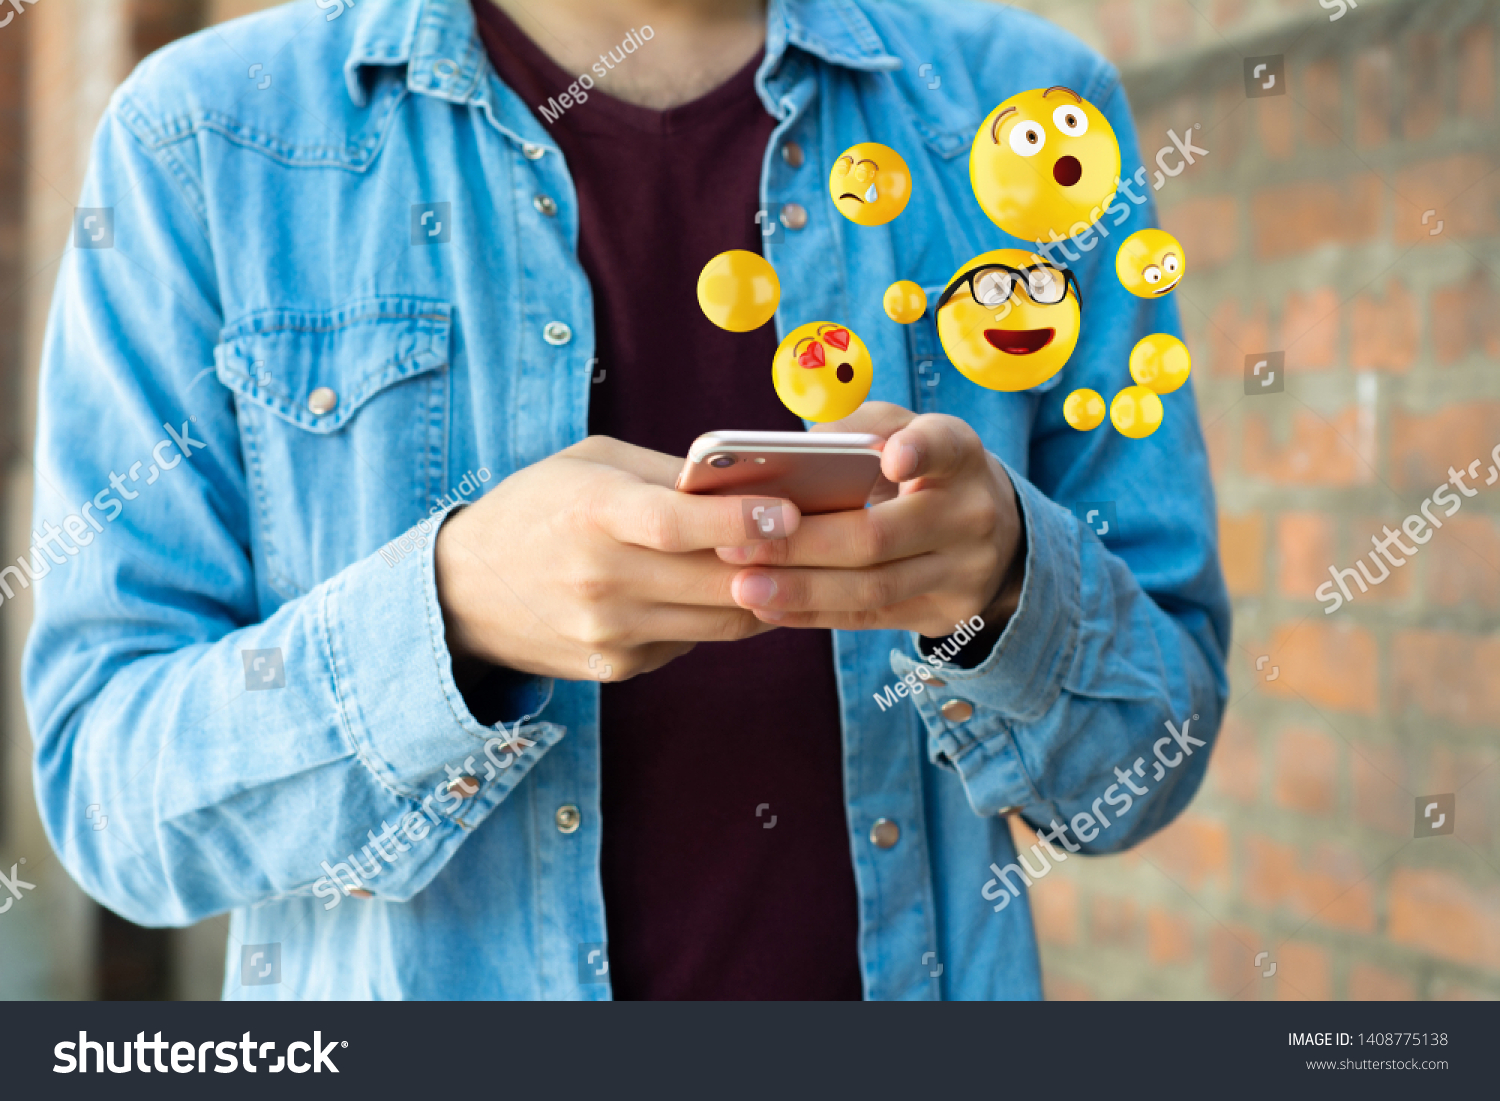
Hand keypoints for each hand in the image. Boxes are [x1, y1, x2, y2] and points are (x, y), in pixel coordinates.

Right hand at [434, 436, 797, 681]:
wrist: (463, 591)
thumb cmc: (539, 507)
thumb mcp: (591, 465)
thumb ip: (668, 476)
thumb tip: (755, 483)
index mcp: (591, 514)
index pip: (675, 524)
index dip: (739, 521)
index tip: (793, 510)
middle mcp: (600, 580)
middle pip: (717, 580)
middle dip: (784, 561)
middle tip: (835, 539)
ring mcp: (609, 632)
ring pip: (722, 619)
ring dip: (768, 592)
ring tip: (803, 563)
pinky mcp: (617, 667)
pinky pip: (694, 640)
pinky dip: (721, 614)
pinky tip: (735, 587)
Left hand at [716, 403, 1024, 636]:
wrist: (991, 534)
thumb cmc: (923, 470)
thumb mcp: (904, 433)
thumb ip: (856, 430)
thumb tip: (794, 453)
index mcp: (960, 456)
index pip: (944, 448)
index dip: (919, 452)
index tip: (892, 458)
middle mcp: (970, 515)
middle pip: (880, 535)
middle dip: (803, 543)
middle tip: (736, 544)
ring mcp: (963, 572)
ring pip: (873, 587)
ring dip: (800, 589)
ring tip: (742, 584)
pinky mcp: (945, 613)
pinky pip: (871, 617)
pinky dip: (814, 613)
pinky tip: (767, 606)